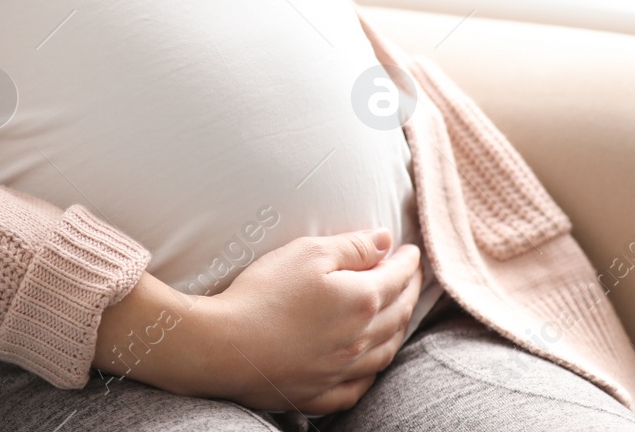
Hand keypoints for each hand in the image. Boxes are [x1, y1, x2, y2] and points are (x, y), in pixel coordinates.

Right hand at [93, 229, 421, 414]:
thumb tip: (385, 241)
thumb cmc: (263, 293)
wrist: (223, 347)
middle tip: (411, 277)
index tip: (410, 250)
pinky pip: (359, 386)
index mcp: (360, 301)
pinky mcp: (320, 393)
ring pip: (385, 351)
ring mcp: (341, 371)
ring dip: (398, 329)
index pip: (397, 278)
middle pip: (397, 314)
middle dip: (409, 291)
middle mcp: (359, 339)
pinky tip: (370, 363)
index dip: (407, 262)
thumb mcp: (307, 253)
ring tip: (399, 313)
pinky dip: (373, 371)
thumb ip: (352, 246)